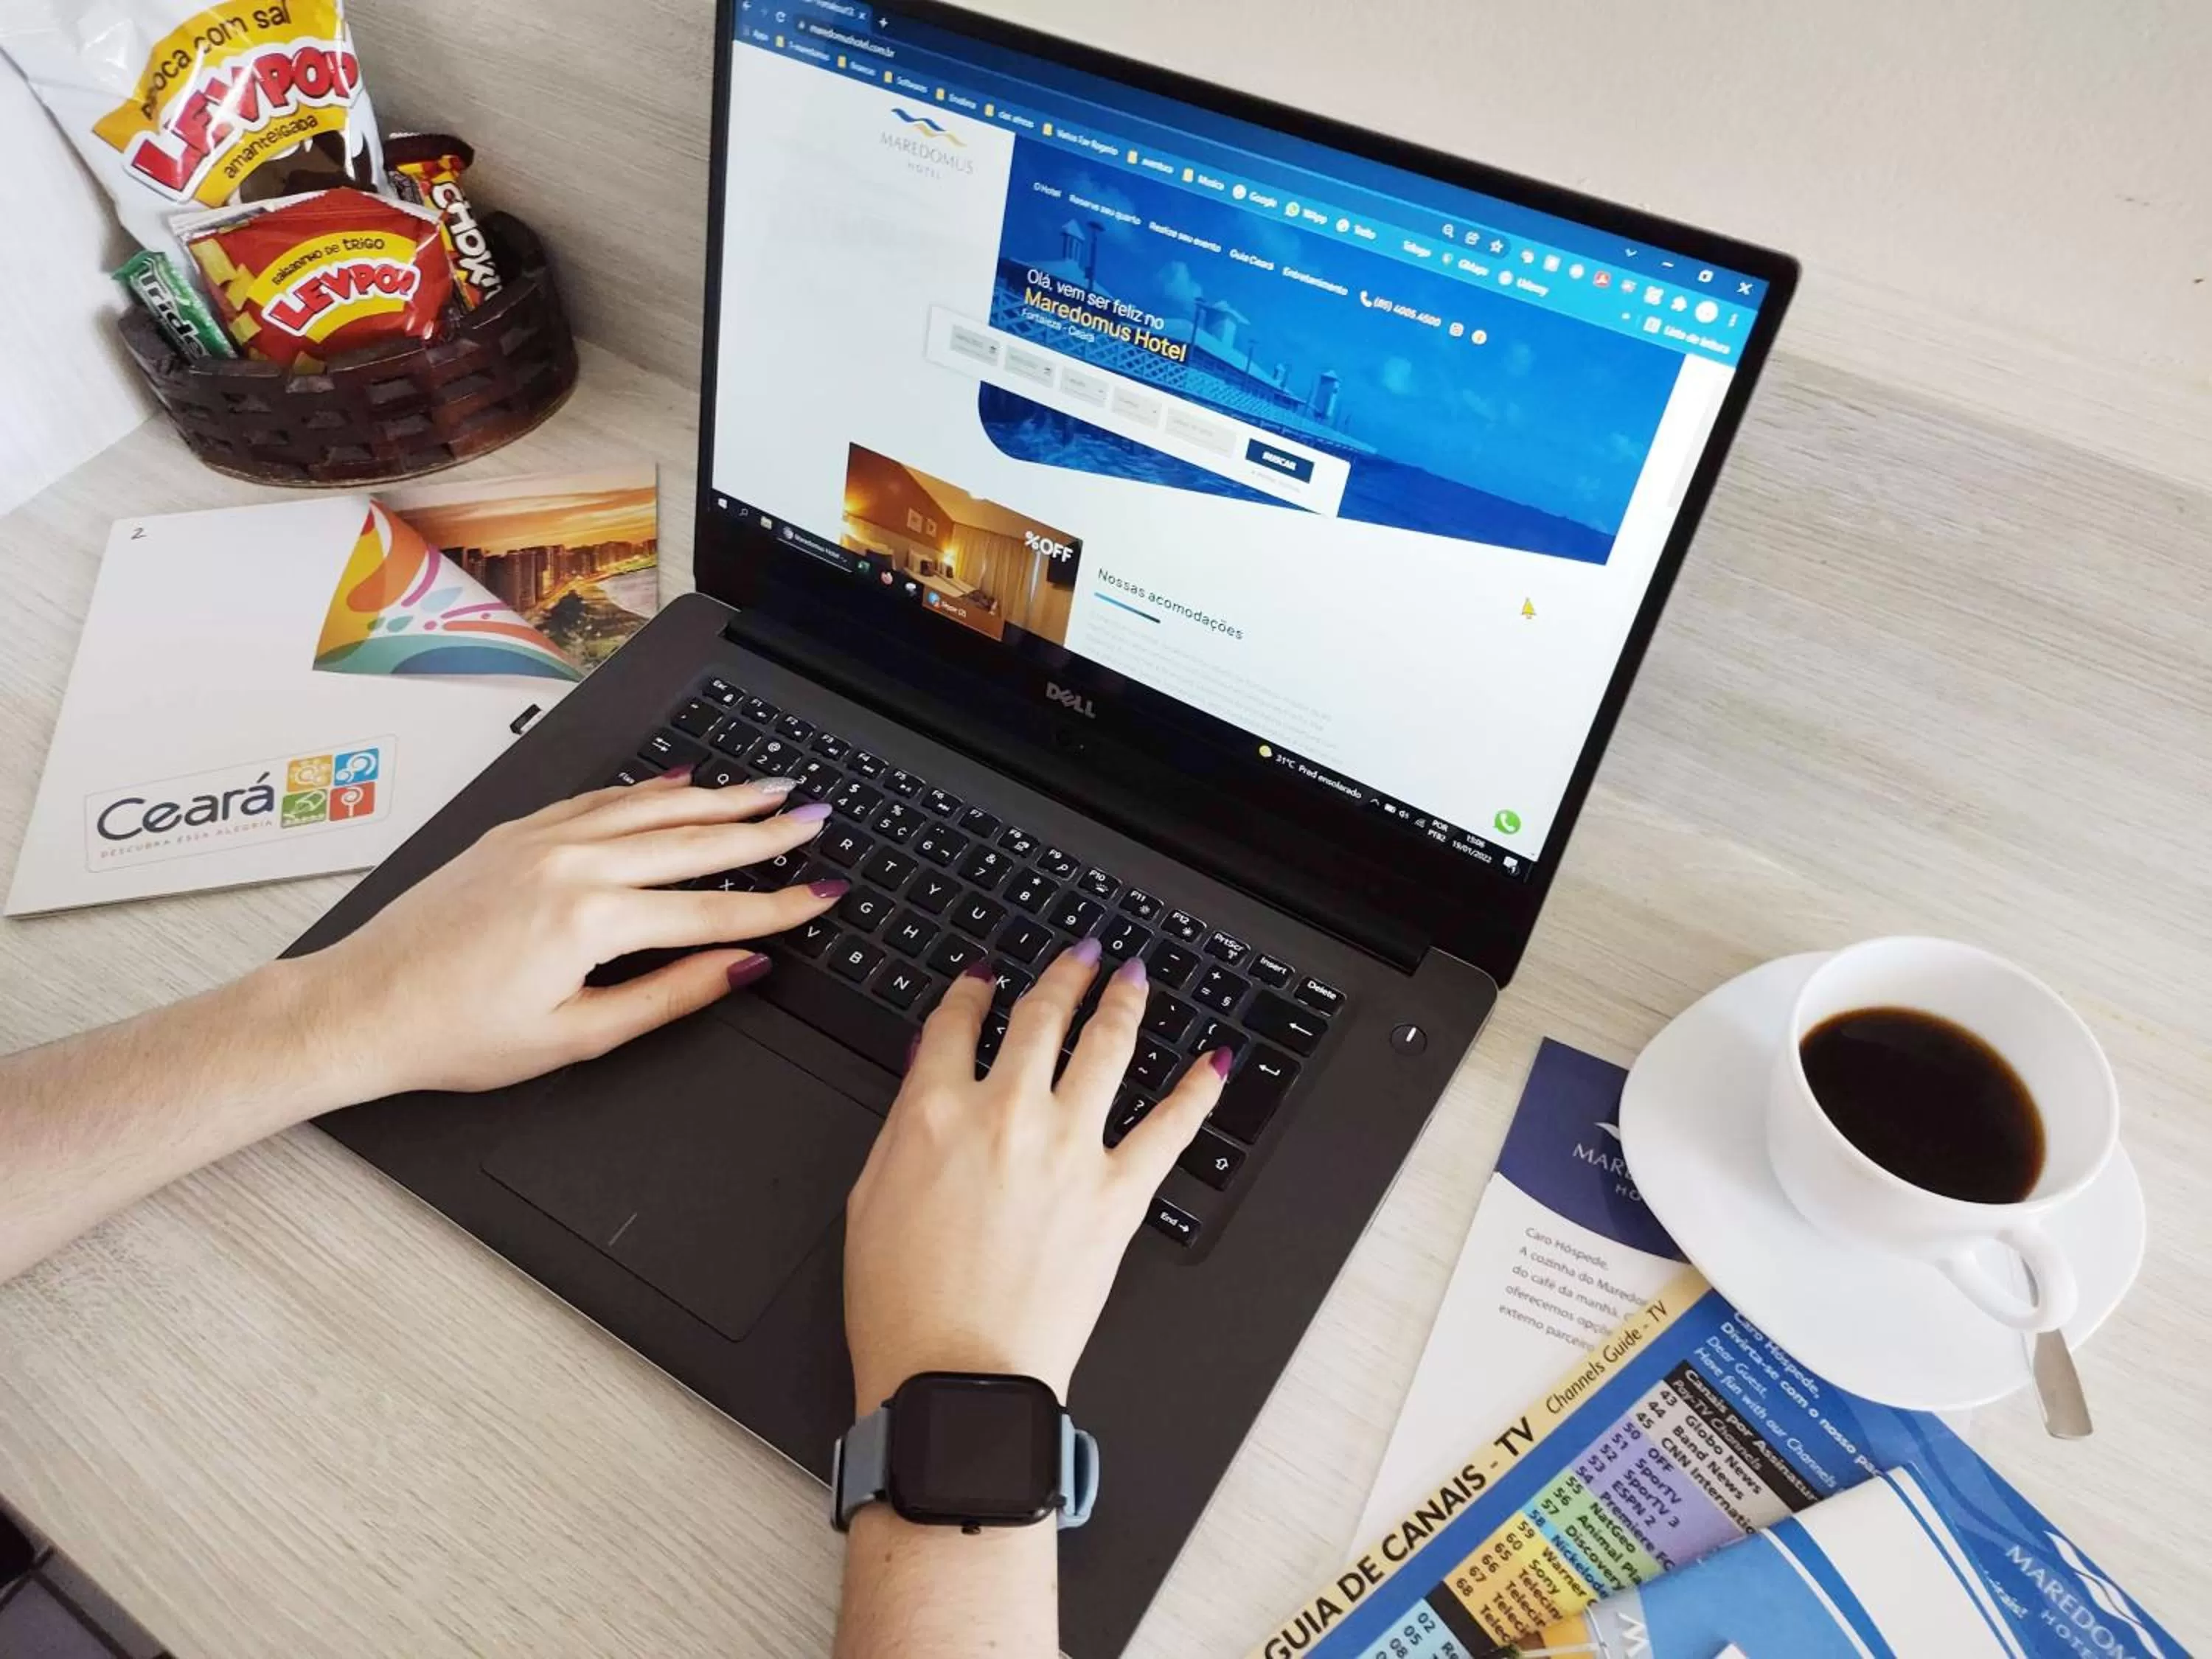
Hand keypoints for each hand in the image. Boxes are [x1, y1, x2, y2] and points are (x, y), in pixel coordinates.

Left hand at [300, 770, 844, 1096]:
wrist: (360, 1005)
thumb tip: (735, 969)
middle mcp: (571, 863)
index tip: (824, 894)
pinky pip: (600, 799)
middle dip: (764, 831)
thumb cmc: (454, 1034)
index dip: (778, 906)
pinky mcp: (515, 833)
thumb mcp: (574, 1036)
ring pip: (651, 808)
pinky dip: (649, 790)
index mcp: (591, 920)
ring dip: (718, 797)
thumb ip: (667, 997)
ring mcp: (541, 839)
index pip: (713, 911)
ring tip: (768, 790)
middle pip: (693, 841)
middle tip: (815, 818)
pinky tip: (681, 783)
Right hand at [842, 939, 1229, 1410]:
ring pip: (1106, 1047)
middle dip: (1062, 976)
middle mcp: (1006, 1114)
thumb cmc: (903, 1308)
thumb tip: (927, 1068)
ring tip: (1132, 977)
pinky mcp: (1117, 1193)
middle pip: (1039, 1018)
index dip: (971, 992)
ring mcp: (1068, 1149)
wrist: (956, 1378)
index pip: (955, 1024)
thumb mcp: (869, 1200)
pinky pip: (1171, 1126)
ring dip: (1123, 1002)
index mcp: (934, 1112)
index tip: (984, 978)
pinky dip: (1197, 1089)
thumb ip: (901, 1124)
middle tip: (1079, 955)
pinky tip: (1212, 1063)